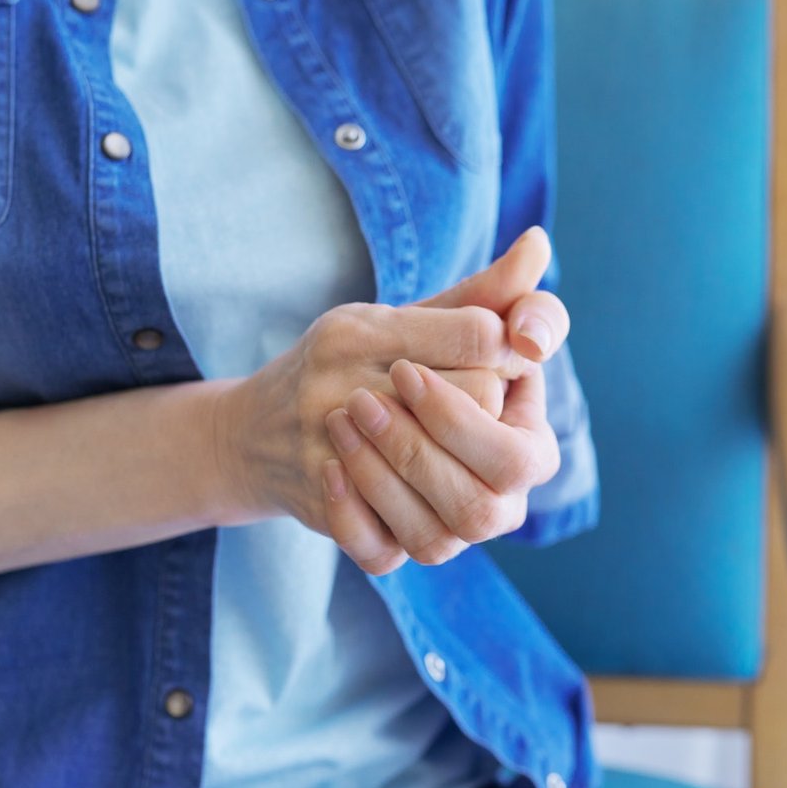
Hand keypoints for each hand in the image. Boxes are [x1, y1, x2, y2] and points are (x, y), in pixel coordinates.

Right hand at [213, 233, 550, 539]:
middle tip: (471, 406)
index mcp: (360, 332)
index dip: (504, 347)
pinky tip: (411, 502)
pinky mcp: (323, 512)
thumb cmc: (342, 366)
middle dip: (491, 407)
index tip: (491, 354)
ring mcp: (328, 454)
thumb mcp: (399, 318)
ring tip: (447, 457)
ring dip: (463, 475)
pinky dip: (409, 526)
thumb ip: (475, 294)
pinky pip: (394, 542)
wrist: (247, 434)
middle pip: (480, 404)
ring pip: (454, 490)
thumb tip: (539, 245)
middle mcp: (338, 387)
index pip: (482, 337)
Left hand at [322, 227, 571, 573]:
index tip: (405, 366)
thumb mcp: (429, 321)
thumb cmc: (387, 358)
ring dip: (383, 478)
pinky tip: (330, 469)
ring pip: (435, 538)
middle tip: (365, 397)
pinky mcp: (391, 552)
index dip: (461, 411)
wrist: (298, 413)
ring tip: (340, 421)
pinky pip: (381, 557)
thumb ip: (487, 295)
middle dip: (422, 451)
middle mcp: (496, 500)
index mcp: (526, 444)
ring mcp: (445, 534)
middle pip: (483, 506)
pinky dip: (352, 516)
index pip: (516, 451)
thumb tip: (536, 244)